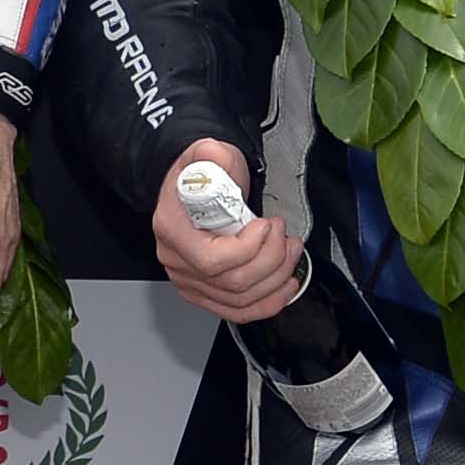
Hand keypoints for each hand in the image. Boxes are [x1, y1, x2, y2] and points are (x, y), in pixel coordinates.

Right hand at [152, 142, 304, 324]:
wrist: (194, 186)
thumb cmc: (202, 174)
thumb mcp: (207, 154)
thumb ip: (211, 154)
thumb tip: (214, 157)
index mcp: (172, 229)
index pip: (212, 259)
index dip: (249, 248)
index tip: (267, 225)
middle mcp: (177, 260)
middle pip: (231, 282)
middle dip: (272, 260)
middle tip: (286, 236)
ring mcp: (190, 279)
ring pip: (239, 299)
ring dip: (275, 279)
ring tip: (291, 253)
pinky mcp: (205, 291)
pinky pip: (236, 310)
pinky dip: (266, 304)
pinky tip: (284, 288)